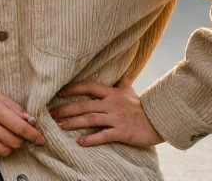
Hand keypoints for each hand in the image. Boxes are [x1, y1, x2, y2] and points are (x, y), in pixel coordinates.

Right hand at [0, 76, 45, 159]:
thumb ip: (13, 106)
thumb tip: (30, 120)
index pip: (21, 128)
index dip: (34, 136)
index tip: (41, 139)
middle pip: (14, 142)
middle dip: (21, 141)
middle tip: (19, 135)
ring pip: (3, 151)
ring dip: (9, 147)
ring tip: (5, 137)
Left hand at [49, 78, 163, 147]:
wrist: (159, 121)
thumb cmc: (141, 106)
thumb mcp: (129, 91)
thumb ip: (121, 81)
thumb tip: (120, 69)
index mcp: (112, 93)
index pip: (89, 87)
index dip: (73, 88)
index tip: (59, 93)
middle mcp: (112, 104)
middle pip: (85, 105)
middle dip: (67, 109)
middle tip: (52, 114)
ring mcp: (117, 118)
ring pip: (91, 120)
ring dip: (74, 123)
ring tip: (60, 126)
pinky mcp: (122, 132)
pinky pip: (104, 136)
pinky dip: (91, 139)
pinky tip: (79, 142)